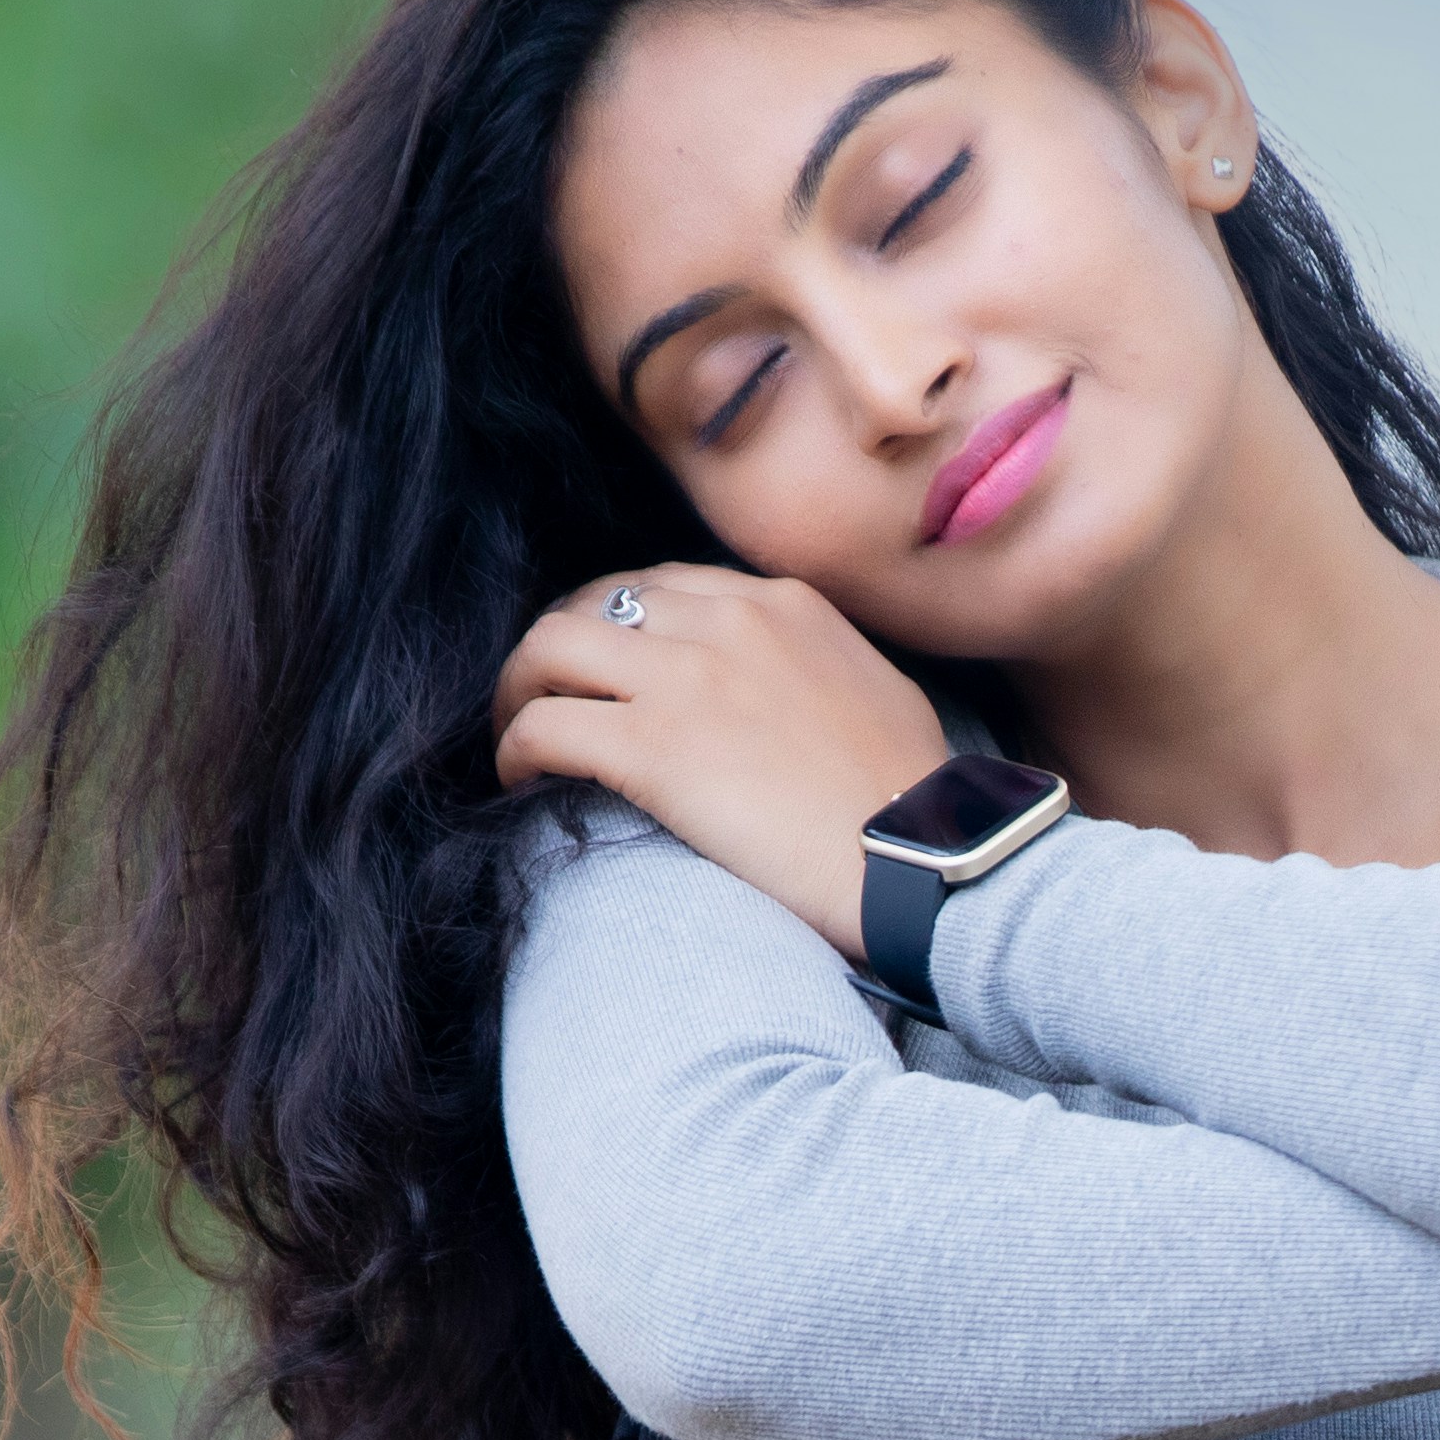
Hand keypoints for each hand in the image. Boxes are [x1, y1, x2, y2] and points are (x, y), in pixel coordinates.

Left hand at [491, 565, 953, 945]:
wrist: (924, 856)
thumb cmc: (917, 800)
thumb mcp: (877, 689)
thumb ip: (817, 665)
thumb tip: (791, 688)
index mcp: (783, 603)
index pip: (665, 583)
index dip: (620, 624)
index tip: (608, 671)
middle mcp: (727, 619)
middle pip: (597, 600)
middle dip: (560, 648)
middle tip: (546, 698)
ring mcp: (685, 677)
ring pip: (549, 646)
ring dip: (521, 688)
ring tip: (518, 733)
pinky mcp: (651, 748)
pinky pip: (543, 724)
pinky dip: (515, 748)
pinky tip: (518, 779)